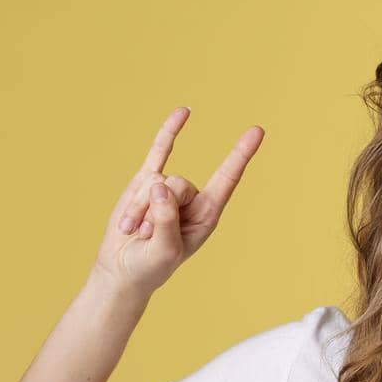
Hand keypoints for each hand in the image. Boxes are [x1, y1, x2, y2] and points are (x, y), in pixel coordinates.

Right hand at [91, 107, 264, 295]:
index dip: (240, 155)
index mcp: (207, 215)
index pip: (227, 179)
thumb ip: (166, 221)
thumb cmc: (151, 267)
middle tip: (146, 236)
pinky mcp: (146, 181)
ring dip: (138, 208)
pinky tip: (184, 112)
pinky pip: (159, 151)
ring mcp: (169, 187)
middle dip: (156, 210)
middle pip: (178, 183)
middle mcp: (193, 198)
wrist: (123, 268)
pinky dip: (169, 132)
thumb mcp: (163, 251)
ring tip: (135, 231)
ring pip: (155, 179)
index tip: (257, 130)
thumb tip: (161, 185)